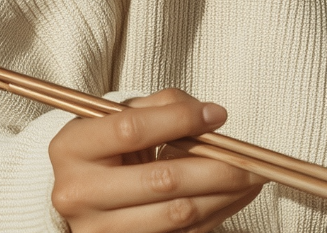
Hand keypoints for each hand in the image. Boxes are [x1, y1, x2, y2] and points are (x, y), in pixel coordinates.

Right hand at [49, 88, 265, 231]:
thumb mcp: (123, 113)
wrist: (83, 190)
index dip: (180, 120)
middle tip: (253, 157)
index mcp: (73, 148)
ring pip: (178, 212)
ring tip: (253, 176)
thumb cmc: (110, 145)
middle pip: (162, 180)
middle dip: (218, 167)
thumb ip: (165, 105)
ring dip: (225, 195)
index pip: (132, 129)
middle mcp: (78, 194)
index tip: (218, 115)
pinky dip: (217, 213)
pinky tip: (237, 196)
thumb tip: (211, 117)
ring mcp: (98, 230)